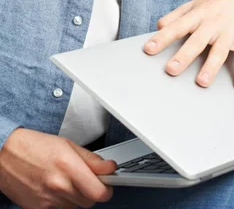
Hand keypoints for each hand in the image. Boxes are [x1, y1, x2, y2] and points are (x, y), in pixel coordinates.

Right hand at [0, 128, 115, 208]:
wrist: (5, 156)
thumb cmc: (34, 146)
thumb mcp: (67, 144)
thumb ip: (91, 159)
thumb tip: (109, 167)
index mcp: (68, 166)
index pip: (99, 192)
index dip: (107, 189)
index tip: (108, 183)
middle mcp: (58, 186)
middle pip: (89, 201)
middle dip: (92, 191)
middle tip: (86, 178)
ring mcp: (48, 200)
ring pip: (75, 206)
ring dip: (76, 195)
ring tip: (65, 179)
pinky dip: (62, 201)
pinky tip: (55, 187)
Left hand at [143, 0, 233, 90]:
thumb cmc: (220, 1)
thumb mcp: (197, 3)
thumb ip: (177, 15)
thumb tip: (159, 25)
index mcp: (198, 15)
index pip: (177, 27)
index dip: (162, 38)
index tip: (149, 49)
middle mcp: (213, 24)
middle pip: (196, 42)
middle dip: (184, 55)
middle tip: (171, 69)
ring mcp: (230, 32)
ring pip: (219, 52)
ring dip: (211, 67)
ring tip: (202, 82)